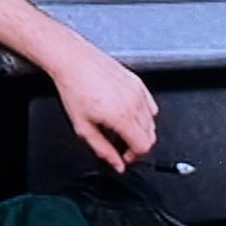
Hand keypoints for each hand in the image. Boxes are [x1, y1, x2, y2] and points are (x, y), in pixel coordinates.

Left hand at [48, 40, 158, 172]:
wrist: (73, 61)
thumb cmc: (74, 88)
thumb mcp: (82, 127)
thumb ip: (102, 150)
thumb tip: (116, 164)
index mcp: (122, 117)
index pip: (144, 146)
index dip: (134, 156)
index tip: (123, 156)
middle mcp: (134, 103)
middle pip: (151, 135)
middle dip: (137, 145)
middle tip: (120, 144)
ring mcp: (138, 90)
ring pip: (152, 120)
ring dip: (140, 129)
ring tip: (120, 127)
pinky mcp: (137, 81)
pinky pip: (150, 103)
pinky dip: (143, 113)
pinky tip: (126, 112)